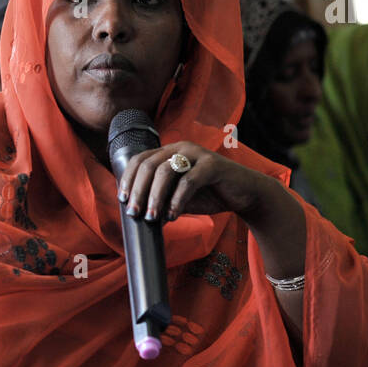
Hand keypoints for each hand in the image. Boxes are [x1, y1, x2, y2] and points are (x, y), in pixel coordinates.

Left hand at [117, 141, 271, 222]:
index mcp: (169, 152)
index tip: (122, 200)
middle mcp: (181, 148)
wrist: (244, 195)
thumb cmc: (209, 195)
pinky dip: (177, 201)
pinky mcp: (212, 165)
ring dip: (155, 197)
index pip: (139, 160)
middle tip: (134, 213)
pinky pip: (188, 182)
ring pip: (165, 172)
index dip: (128, 180)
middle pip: (148, 165)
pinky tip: (173, 216)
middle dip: (138, 191)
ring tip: (152, 218)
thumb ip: (160, 199)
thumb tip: (136, 213)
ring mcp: (197, 154)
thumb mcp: (177, 197)